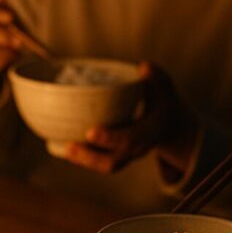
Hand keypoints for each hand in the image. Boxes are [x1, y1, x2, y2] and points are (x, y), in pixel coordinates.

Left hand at [65, 62, 195, 173]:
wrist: (169, 125)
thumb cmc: (163, 101)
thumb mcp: (165, 88)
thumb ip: (156, 78)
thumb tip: (143, 67)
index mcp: (150, 132)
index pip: (130, 140)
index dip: (110, 138)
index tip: (90, 133)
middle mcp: (138, 148)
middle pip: (114, 162)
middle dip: (90, 157)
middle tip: (69, 147)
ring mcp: (126, 154)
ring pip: (105, 165)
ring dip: (83, 160)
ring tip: (64, 149)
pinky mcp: (116, 154)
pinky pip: (99, 161)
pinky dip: (82, 158)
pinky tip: (62, 148)